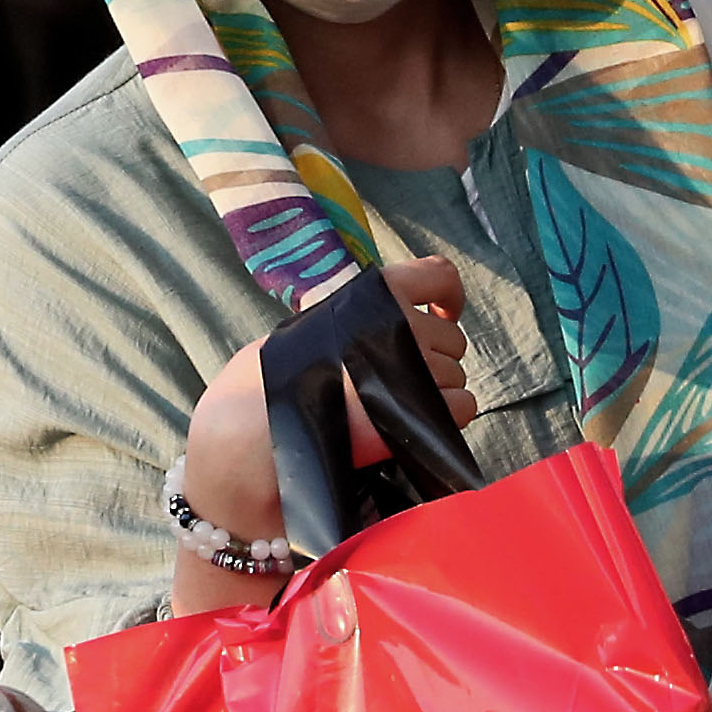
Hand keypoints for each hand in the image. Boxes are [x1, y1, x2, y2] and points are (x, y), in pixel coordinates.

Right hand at [178, 253, 476, 549]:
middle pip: (451, 339)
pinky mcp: (416, 409)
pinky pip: (461, 406)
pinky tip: (415, 427)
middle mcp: (395, 322)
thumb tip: (374, 329)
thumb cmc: (264, 387)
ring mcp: (409, 365)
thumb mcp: (301, 333)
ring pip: (456, 375)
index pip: (437, 275)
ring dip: (438, 392)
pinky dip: (447, 418)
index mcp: (366, 296)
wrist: (250, 436)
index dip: (448, 296)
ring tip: (397, 409)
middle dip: (435, 360)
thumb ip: (343, 324)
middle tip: (402, 383)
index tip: (443, 316)